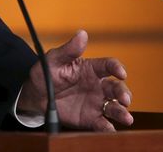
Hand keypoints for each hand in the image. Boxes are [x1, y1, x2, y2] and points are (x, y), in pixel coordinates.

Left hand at [18, 30, 132, 130]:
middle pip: (117, 88)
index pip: (109, 66)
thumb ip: (69, 49)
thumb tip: (82, 33)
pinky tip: (109, 129)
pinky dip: (108, 128)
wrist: (35, 95)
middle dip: (124, 93)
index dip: (117, 68)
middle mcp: (98, 86)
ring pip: (115, 107)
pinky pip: (103, 124)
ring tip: (126, 118)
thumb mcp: (54, 59)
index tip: (121, 73)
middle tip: (124, 99)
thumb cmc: (46, 73)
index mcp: (91, 69)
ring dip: (122, 112)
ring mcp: (96, 103)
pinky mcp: (91, 118)